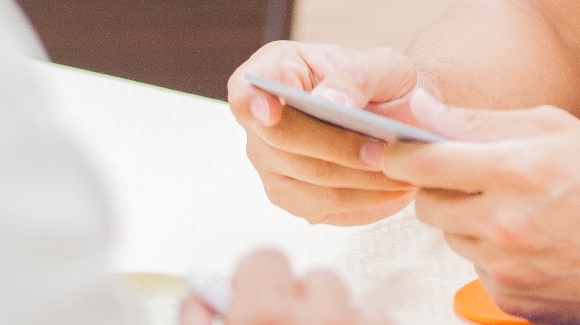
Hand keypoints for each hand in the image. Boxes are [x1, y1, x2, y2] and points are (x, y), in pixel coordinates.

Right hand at [180, 251, 387, 324]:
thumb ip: (197, 320)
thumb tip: (200, 293)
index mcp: (261, 315)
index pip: (266, 261)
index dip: (258, 286)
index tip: (255, 307)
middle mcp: (315, 319)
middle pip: (319, 281)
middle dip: (307, 304)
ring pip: (356, 306)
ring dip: (342, 322)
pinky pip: (381, 322)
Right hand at [228, 41, 423, 224]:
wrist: (399, 115)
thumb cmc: (384, 83)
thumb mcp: (384, 65)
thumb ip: (357, 76)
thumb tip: (329, 102)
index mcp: (276, 70)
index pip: (245, 88)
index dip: (252, 101)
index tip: (270, 112)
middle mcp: (261, 121)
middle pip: (283, 141)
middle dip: (338, 147)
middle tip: (386, 150)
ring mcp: (271, 163)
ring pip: (306, 180)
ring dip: (357, 180)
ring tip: (400, 172)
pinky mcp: (292, 197)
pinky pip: (322, 206)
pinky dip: (362, 200)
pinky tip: (392, 189)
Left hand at [377, 91, 579, 324]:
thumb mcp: (551, 126)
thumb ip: (479, 121)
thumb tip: (421, 112)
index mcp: (515, 171)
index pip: (424, 163)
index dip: (397, 154)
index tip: (385, 150)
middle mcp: (506, 225)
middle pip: (428, 207)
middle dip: (437, 188)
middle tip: (470, 175)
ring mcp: (510, 271)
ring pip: (453, 239)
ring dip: (469, 222)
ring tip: (516, 208)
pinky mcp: (516, 303)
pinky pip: (479, 271)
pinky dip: (493, 255)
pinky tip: (533, 241)